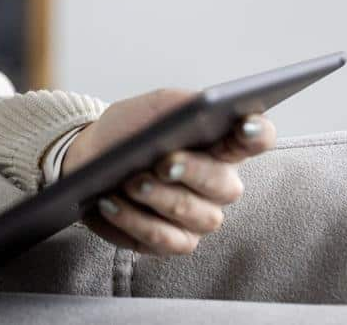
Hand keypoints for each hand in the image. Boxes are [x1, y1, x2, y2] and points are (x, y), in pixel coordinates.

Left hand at [60, 88, 276, 256]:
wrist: (88, 159)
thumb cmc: (127, 132)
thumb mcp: (149, 108)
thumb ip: (180, 103)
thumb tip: (204, 104)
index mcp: (222, 144)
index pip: (256, 138)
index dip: (257, 132)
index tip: (243, 122)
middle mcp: (219, 184)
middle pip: (225, 184)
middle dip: (193, 171)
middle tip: (163, 162)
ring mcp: (199, 217)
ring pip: (196, 215)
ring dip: (160, 198)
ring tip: (129, 182)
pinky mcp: (174, 242)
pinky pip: (164, 239)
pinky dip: (134, 220)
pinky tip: (110, 202)